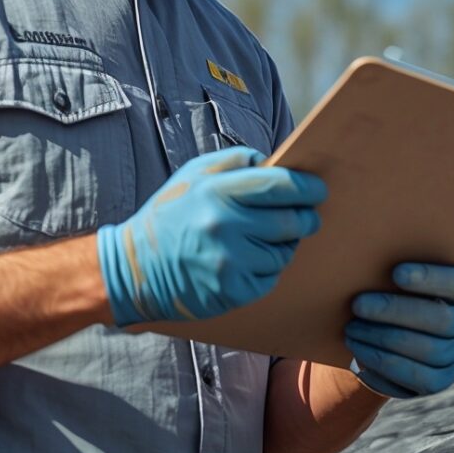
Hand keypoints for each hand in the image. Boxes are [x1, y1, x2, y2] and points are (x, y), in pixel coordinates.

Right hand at [99, 148, 325, 325]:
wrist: (135, 268)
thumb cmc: (171, 215)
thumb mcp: (194, 174)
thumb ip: (237, 161)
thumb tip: (279, 163)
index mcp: (216, 191)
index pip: (280, 185)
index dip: (308, 187)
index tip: (318, 189)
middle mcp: (224, 226)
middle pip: (292, 221)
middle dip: (306, 218)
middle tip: (306, 216)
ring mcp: (229, 262)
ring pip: (284, 252)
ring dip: (282, 246)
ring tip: (260, 241)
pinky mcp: (231, 291)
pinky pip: (270, 277)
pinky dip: (267, 269)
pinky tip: (247, 262)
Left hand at [344, 263, 453, 398]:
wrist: (398, 331)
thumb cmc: (398, 293)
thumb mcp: (403, 280)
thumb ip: (398, 271)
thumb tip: (369, 264)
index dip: (430, 279)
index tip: (396, 273)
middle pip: (440, 320)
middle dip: (395, 312)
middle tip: (358, 304)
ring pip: (426, 351)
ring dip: (382, 340)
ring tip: (351, 329)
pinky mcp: (439, 382)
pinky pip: (413, 377)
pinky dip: (383, 365)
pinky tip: (358, 352)